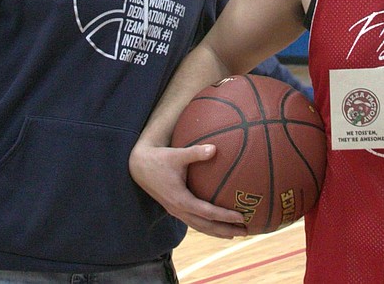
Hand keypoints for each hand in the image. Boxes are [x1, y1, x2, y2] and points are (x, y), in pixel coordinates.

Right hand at [129, 142, 247, 238]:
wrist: (138, 167)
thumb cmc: (159, 159)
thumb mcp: (177, 154)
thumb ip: (195, 152)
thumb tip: (215, 148)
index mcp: (180, 200)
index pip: (207, 213)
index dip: (225, 217)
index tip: (241, 217)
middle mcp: (179, 209)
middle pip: (206, 226)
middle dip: (226, 230)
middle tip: (245, 231)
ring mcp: (176, 211)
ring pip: (200, 227)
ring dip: (217, 232)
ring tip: (235, 233)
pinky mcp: (175, 209)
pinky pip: (194, 221)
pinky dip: (207, 225)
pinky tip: (217, 223)